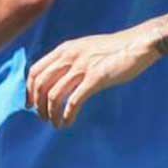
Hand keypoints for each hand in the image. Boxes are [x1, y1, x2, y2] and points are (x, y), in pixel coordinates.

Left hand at [26, 26, 160, 127]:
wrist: (139, 43)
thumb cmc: (115, 49)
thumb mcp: (86, 47)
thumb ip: (70, 58)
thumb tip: (58, 78)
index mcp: (65, 49)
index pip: (35, 70)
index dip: (28, 90)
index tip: (30, 105)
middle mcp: (69, 57)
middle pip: (40, 85)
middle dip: (37, 105)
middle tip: (43, 117)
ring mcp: (82, 67)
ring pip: (54, 96)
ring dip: (51, 113)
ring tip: (56, 123)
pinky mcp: (96, 78)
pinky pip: (73, 101)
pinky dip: (67, 115)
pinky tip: (68, 122)